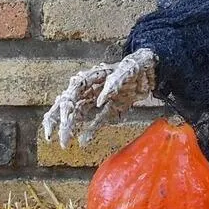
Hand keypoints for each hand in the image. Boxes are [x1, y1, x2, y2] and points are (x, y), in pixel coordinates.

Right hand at [41, 48, 157, 147]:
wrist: (150, 69)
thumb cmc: (137, 64)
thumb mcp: (127, 69)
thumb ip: (114, 82)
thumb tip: (100, 99)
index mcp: (91, 77)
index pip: (71, 93)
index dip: (62, 109)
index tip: (59, 124)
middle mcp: (90, 89)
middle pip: (68, 105)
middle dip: (61, 122)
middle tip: (58, 140)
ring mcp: (98, 99)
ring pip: (77, 114)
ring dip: (70, 128)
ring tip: (64, 143)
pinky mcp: (108, 109)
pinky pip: (95, 121)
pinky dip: (89, 131)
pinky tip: (83, 142)